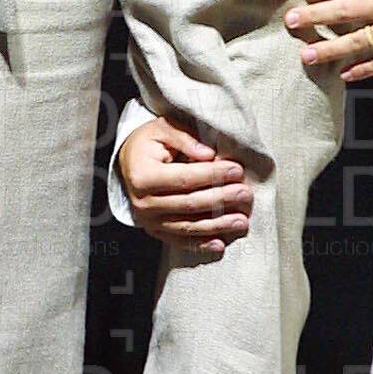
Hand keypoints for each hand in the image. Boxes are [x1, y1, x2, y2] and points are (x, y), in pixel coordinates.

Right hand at [117, 115, 252, 259]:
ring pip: (188, 226)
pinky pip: (180, 240)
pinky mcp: (154, 231)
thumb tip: (208, 154)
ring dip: (218, 225)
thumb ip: (184, 138)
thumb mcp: (162, 129)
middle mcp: (143, 202)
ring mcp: (148, 220)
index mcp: (143, 175)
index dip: (213, 175)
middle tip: (245, 193)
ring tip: (241, 221)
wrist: (127, 163)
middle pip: (189, 204)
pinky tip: (220, 244)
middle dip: (221, 199)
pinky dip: (201, 244)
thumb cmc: (148, 143)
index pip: (184, 178)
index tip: (237, 170)